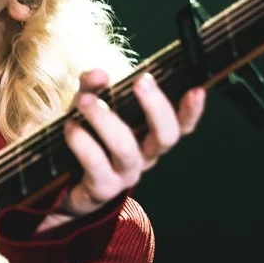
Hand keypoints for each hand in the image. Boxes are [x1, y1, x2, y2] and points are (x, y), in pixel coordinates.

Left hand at [47, 69, 205, 230]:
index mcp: (151, 136)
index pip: (181, 126)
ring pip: (126, 147)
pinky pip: (96, 163)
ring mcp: (126, 174)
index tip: (196, 90)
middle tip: (140, 82)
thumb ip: (93, 86)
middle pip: (165, 136)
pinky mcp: (103, 188)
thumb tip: (99, 74)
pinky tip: (70, 126)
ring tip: (85, 101)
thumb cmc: (87, 138)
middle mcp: (145, 156)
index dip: (192, 111)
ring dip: (106, 120)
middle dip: (155, 107)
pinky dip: (82, 142)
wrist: (67, 185)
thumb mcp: (90, 106)